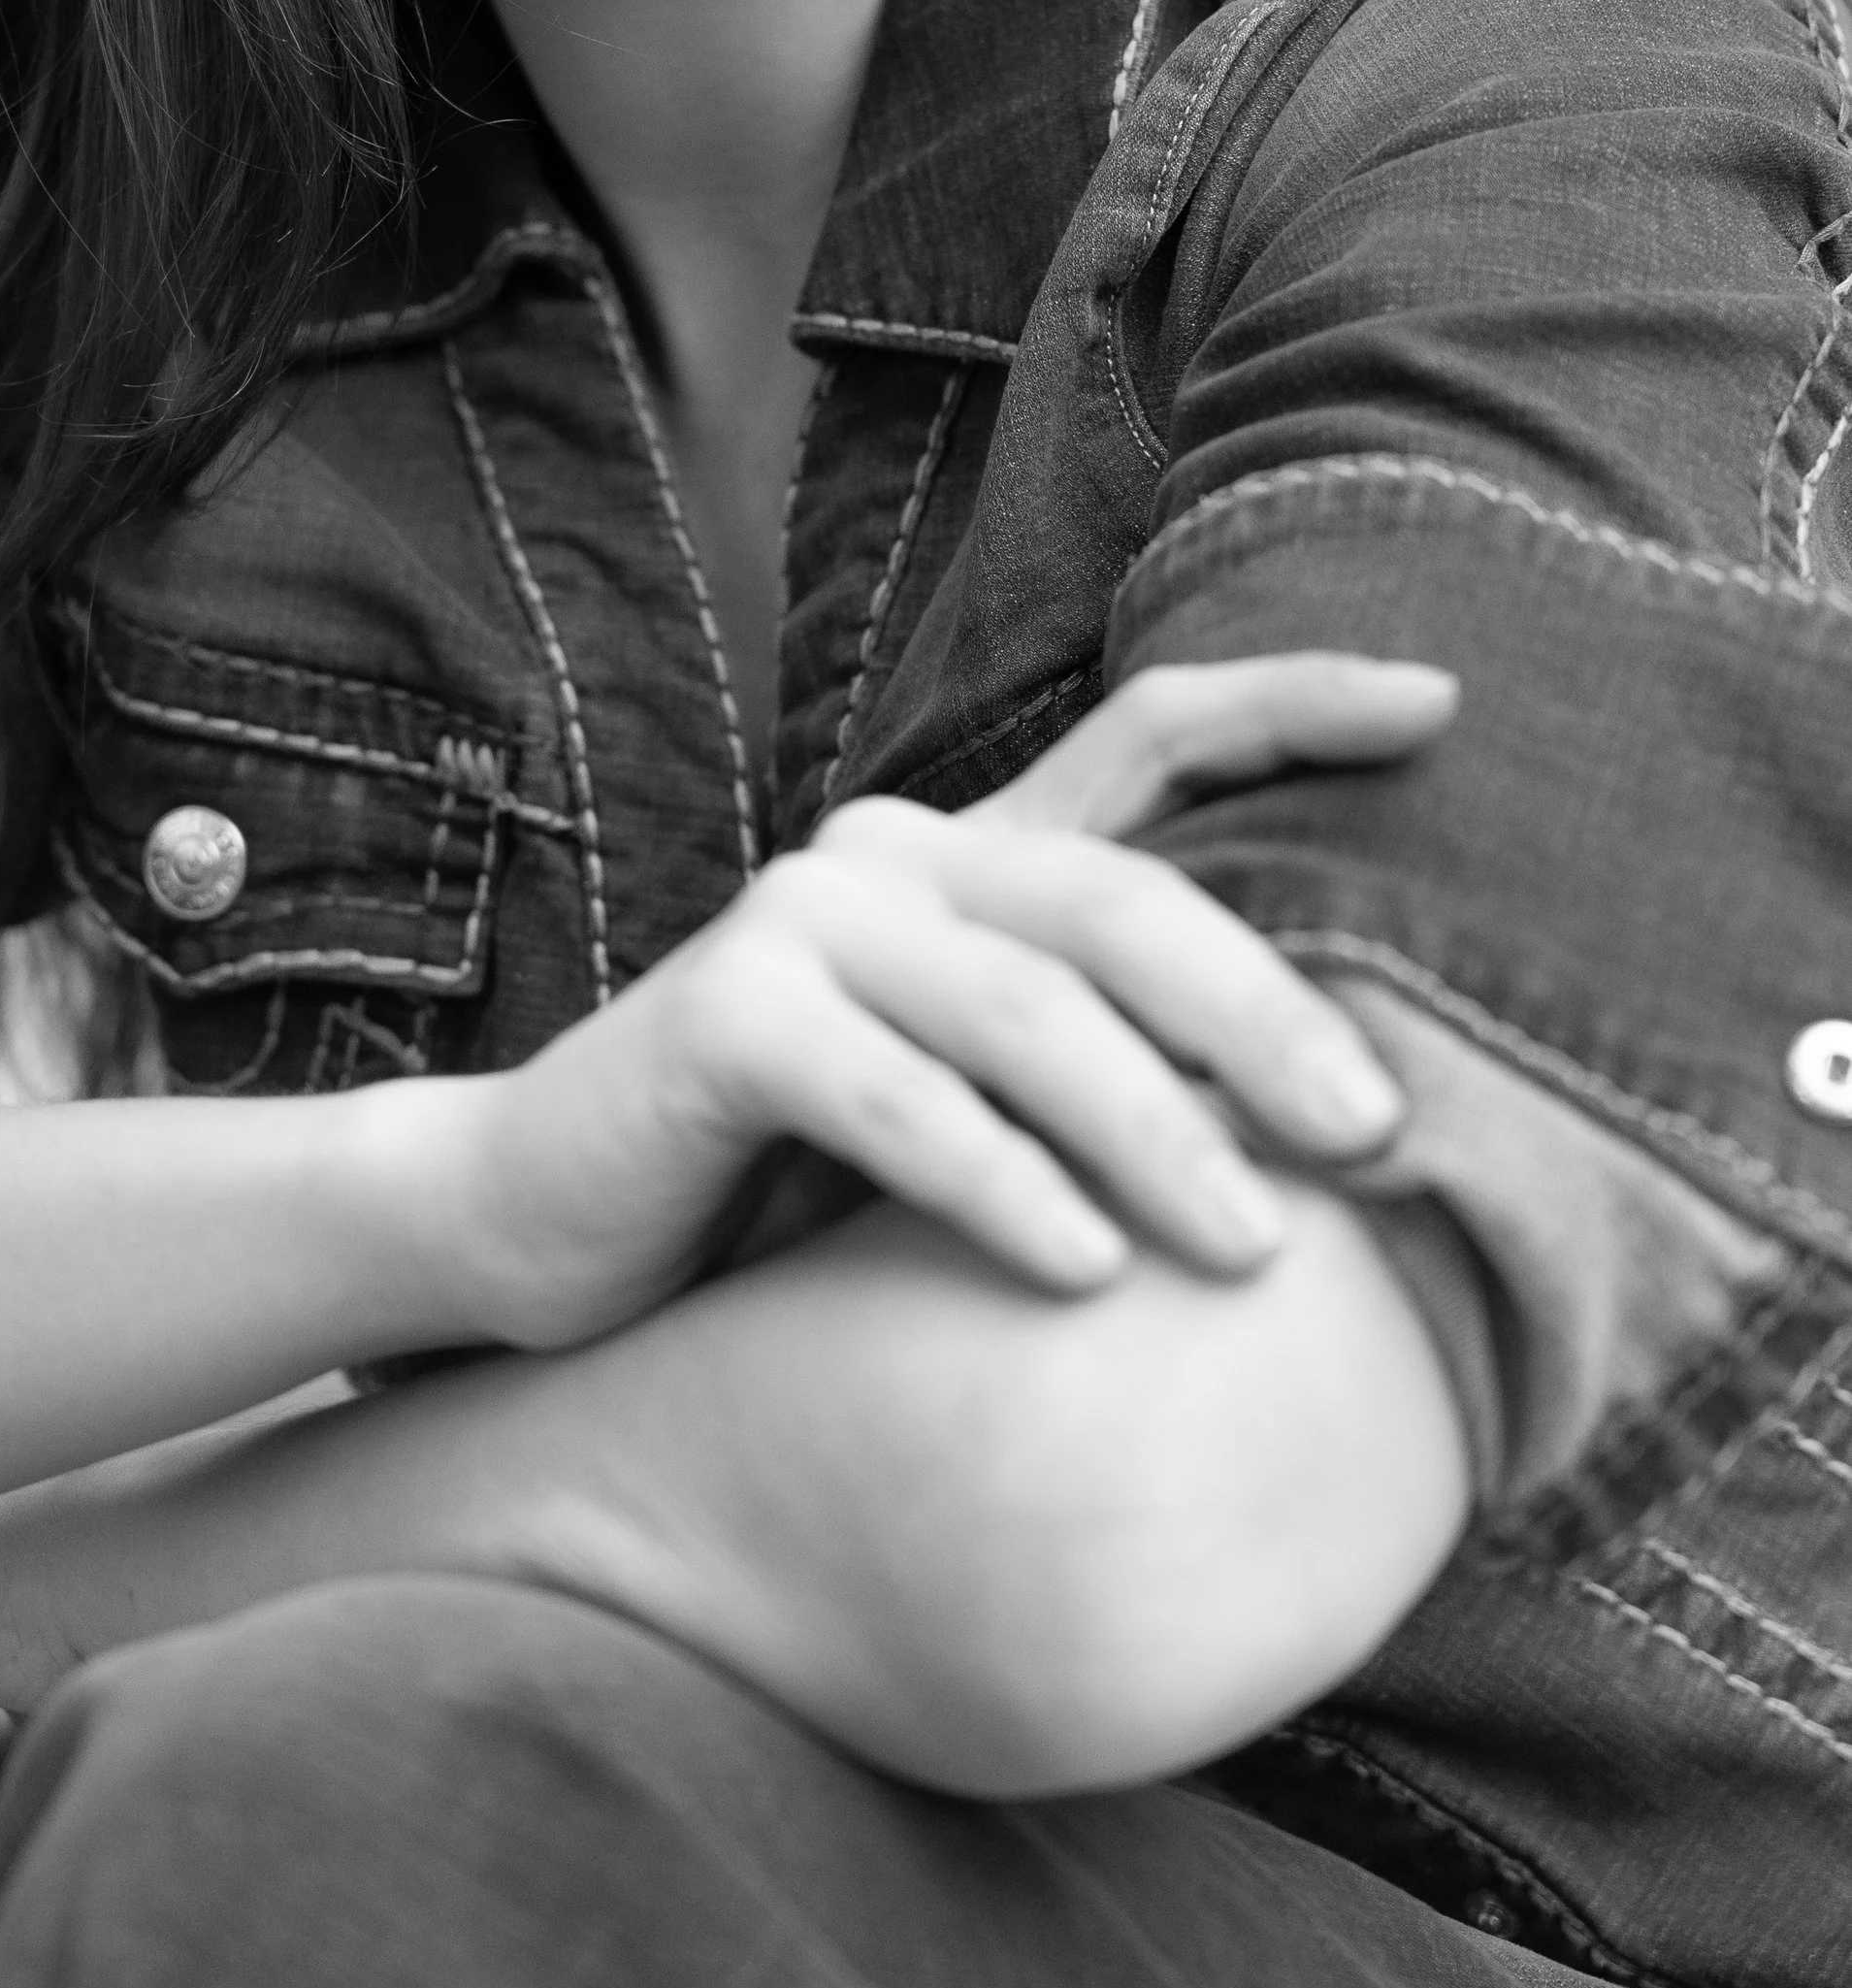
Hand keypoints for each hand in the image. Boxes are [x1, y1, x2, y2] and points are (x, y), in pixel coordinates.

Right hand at [445, 653, 1452, 1352]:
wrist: (539, 1228)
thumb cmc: (787, 1188)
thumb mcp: (971, 1109)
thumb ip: (1103, 1072)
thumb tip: (1354, 1126)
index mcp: (971, 861)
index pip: (1150, 737)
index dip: (1294, 706)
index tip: (1447, 705)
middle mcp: (893, 858)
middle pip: (1121, 900)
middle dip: (1263, 1014)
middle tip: (1374, 1135)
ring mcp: (799, 923)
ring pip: (1024, 1007)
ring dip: (1152, 1132)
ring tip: (1249, 1253)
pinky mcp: (722, 1019)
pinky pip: (893, 1099)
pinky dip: (997, 1186)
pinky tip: (1078, 1281)